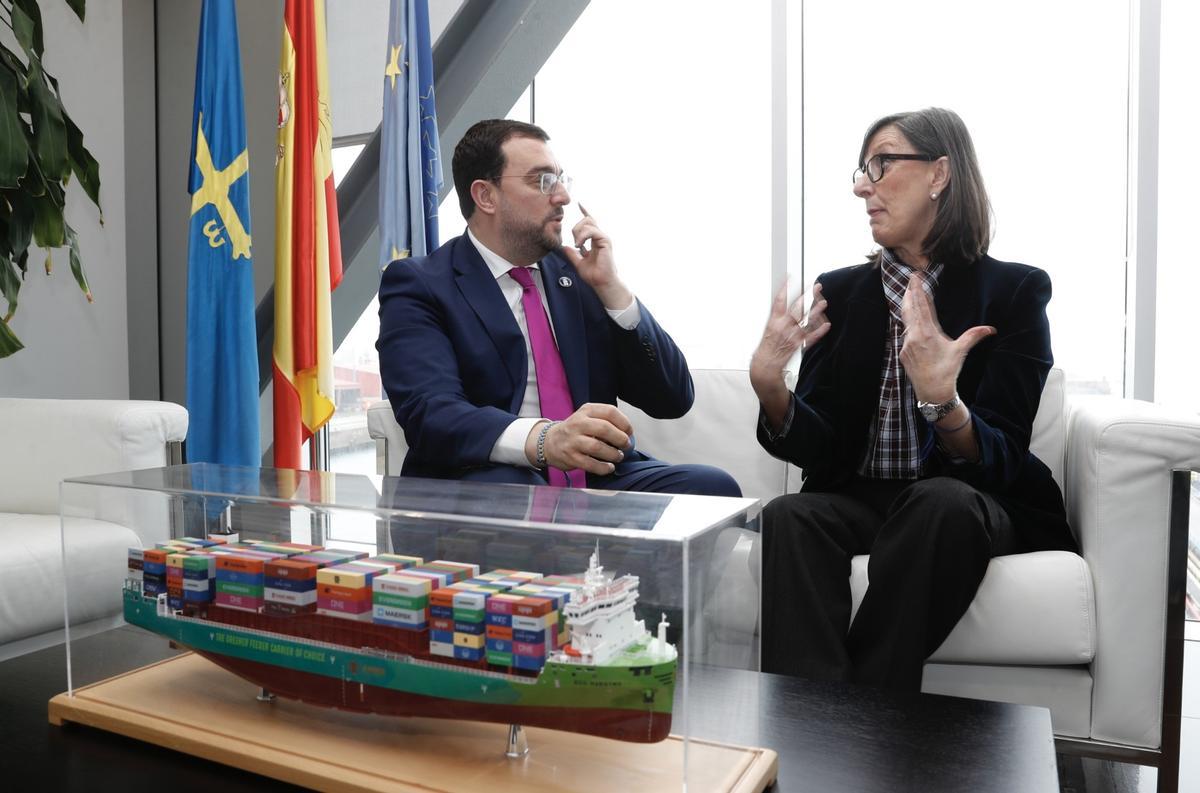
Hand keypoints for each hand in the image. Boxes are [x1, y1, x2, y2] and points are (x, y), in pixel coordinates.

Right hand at [537, 403, 633, 475]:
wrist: (550, 442)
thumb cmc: (576, 430)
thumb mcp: (587, 417)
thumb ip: (606, 421)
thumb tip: (628, 433)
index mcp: (586, 410)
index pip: (610, 411)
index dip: (624, 422)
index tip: (629, 432)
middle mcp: (578, 423)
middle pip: (604, 428)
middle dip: (620, 438)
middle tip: (626, 445)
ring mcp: (573, 441)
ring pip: (597, 447)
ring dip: (613, 454)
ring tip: (619, 456)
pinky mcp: (570, 457)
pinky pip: (590, 464)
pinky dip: (603, 467)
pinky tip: (609, 467)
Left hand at [560, 205, 632, 310]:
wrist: (602, 283)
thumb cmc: (594, 275)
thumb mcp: (578, 263)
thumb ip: (572, 254)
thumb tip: (565, 247)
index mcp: (595, 240)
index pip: (590, 223)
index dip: (585, 212)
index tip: (579, 204)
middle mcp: (600, 237)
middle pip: (587, 220)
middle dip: (576, 227)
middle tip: (574, 242)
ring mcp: (603, 238)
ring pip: (589, 223)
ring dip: (579, 232)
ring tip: (577, 245)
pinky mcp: (605, 241)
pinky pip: (593, 231)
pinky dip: (583, 236)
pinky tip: (580, 245)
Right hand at [749, 281, 829, 397]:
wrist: (765, 367)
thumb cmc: (765, 349)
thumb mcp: (767, 330)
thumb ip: (777, 320)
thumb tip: (784, 309)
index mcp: (773, 322)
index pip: (779, 301)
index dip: (785, 288)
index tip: (791, 278)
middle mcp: (783, 327)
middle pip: (797, 308)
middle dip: (807, 296)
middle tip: (816, 287)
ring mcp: (792, 336)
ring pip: (806, 321)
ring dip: (816, 311)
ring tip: (824, 302)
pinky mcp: (798, 345)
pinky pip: (811, 337)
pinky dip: (820, 331)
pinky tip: (826, 325)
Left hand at [899, 272, 994, 402]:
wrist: (932, 393)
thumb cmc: (947, 372)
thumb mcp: (960, 351)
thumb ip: (974, 336)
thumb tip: (991, 329)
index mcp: (927, 333)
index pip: (921, 306)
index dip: (918, 291)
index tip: (915, 278)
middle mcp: (913, 337)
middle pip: (909, 309)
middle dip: (909, 294)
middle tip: (909, 280)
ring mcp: (906, 345)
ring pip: (905, 320)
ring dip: (907, 306)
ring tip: (907, 294)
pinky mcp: (903, 353)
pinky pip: (904, 332)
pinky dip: (906, 321)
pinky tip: (908, 318)